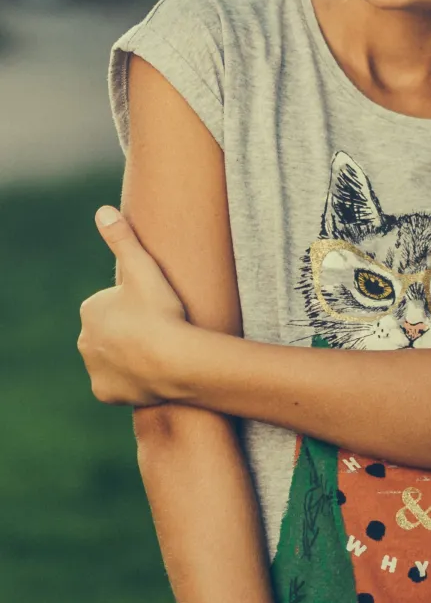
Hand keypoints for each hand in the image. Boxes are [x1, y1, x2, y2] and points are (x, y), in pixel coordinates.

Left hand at [77, 206, 188, 404]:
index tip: (155, 306)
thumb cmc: (160, 311)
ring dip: (128, 354)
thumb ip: (123, 238)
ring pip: (112, 358)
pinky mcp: (105, 392)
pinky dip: (130, 379)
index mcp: (90, 310)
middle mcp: (84, 340)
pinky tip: (150, 372)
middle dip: (129, 330)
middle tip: (159, 327)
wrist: (173, 360)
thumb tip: (103, 210)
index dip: (136, 304)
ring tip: (158, 349)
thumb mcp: (144, 269)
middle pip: (110, 332)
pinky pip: (116, 384)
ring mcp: (94, 369)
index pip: (112, 304)